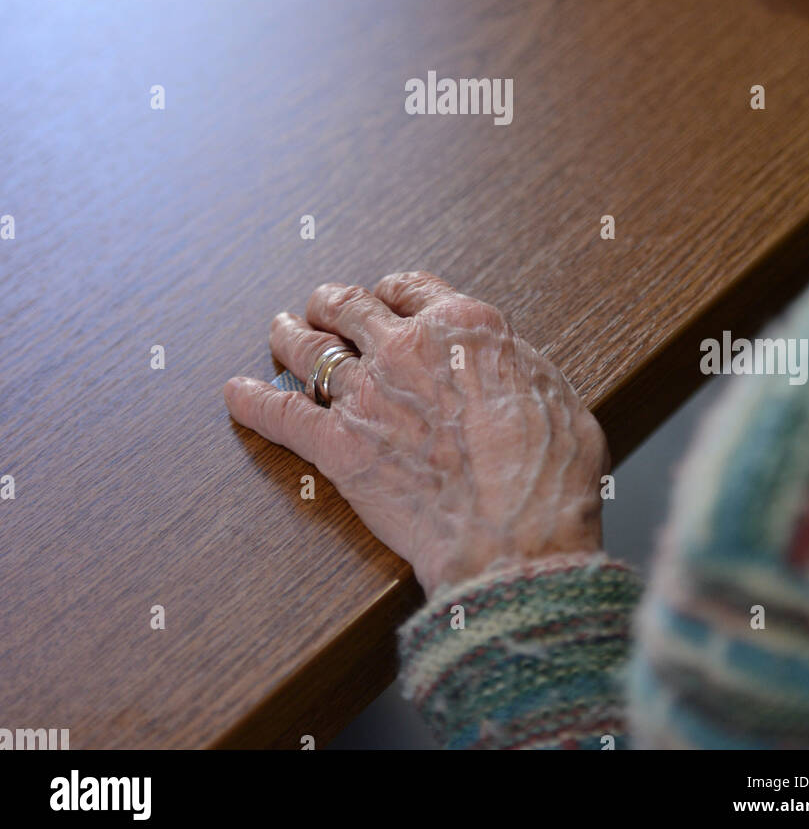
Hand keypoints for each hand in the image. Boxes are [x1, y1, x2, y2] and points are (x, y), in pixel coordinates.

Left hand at [224, 272, 608, 596]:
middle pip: (351, 307)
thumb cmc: (550, 473)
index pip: (413, 289)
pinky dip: (253, 402)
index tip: (385, 297)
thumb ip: (515, 369)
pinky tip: (234, 393)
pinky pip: (283, 415)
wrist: (516, 539)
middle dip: (332, 302)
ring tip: (279, 328)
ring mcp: (367, 394)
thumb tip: (507, 370)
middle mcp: (407, 347)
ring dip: (290, 334)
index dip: (393, 292)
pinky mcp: (339, 448)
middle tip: (321, 303)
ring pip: (312, 349)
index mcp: (463, 327)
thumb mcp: (554, 395)